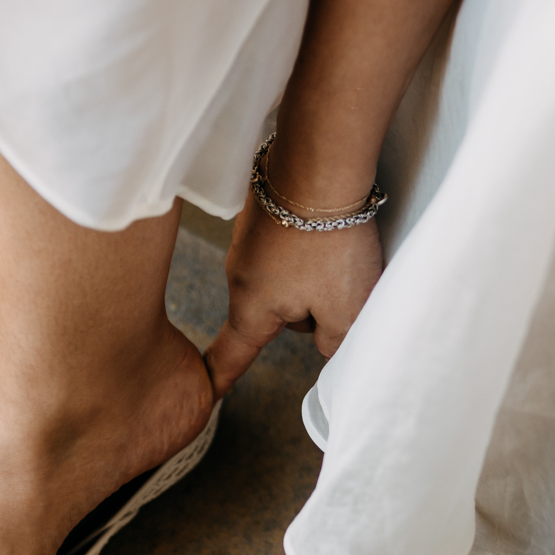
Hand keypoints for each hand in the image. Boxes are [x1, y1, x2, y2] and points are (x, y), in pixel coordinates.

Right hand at [204, 193, 383, 396]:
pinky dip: (313, 243)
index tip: (208, 390)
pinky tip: (331, 228)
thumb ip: (334, 343)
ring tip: (340, 251)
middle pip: (279, 314)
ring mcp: (249, 243)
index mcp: (252, 310)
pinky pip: (291, 245)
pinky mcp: (264, 215)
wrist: (319, 164)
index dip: (223, 377)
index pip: (233, 356)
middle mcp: (240, 277)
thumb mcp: (345, 312)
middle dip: (311, 310)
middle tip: (341, 287)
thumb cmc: (329, 242)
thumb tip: (326, 342)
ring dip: (316, 273)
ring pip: (289, 279)